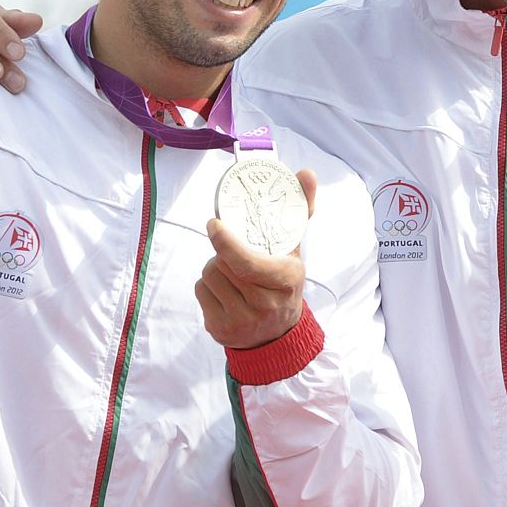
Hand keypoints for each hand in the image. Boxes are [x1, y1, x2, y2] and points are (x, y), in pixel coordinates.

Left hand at [196, 168, 316, 349]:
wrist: (277, 334)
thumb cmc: (282, 281)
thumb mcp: (294, 249)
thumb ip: (300, 210)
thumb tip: (306, 173)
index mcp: (286, 280)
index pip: (247, 263)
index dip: (226, 243)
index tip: (214, 224)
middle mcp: (266, 305)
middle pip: (221, 264)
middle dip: (224, 253)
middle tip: (237, 256)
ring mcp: (243, 322)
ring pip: (208, 276)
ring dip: (215, 269)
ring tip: (235, 276)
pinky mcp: (221, 331)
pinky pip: (200, 292)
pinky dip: (208, 288)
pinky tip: (226, 294)